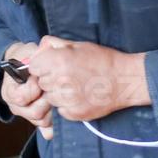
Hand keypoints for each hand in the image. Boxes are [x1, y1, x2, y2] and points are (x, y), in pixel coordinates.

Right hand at [0, 41, 53, 139]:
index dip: (34, 87)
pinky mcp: (38, 121)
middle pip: (34, 112)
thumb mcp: (27, 53)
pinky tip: (59, 118)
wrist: (24, 66)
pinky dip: (53, 127)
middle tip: (51, 88)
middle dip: (47, 99)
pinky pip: (46, 130)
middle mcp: (16, 107)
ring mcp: (27, 115)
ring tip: (56, 95)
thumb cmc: (26, 59)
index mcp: (10, 92)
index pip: (21, 97)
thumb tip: (41, 59)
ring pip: (42, 121)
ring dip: (52, 109)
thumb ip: (33, 56)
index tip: (38, 77)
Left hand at [27, 36, 149, 121]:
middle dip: (50, 79)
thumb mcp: (79, 45)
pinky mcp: (73, 113)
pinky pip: (60, 110)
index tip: (49, 66)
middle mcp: (60, 80)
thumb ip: (55, 44)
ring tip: (75, 87)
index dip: (41, 66)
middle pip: (41, 83)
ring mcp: (66, 99)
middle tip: (67, 76)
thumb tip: (40, 48)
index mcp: (59, 60)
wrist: (125, 81)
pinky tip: (80, 97)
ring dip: (58, 93)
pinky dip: (66, 105)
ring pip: (49, 98)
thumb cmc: (103, 60)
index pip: (33, 67)